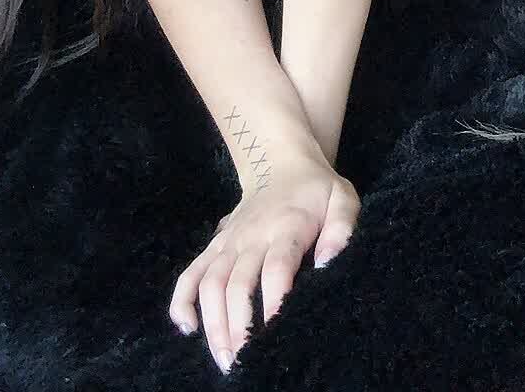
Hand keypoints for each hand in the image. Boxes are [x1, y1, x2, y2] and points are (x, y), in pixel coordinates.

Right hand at [169, 152, 359, 373]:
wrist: (280, 162)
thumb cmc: (316, 190)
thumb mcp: (343, 198)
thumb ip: (342, 229)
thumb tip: (326, 264)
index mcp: (286, 226)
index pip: (277, 268)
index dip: (274, 300)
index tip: (274, 331)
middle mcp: (251, 236)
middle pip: (238, 284)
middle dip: (238, 326)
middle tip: (245, 362)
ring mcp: (229, 242)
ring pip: (210, 284)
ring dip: (212, 323)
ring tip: (224, 359)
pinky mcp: (214, 246)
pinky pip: (190, 274)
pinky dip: (181, 301)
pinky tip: (187, 328)